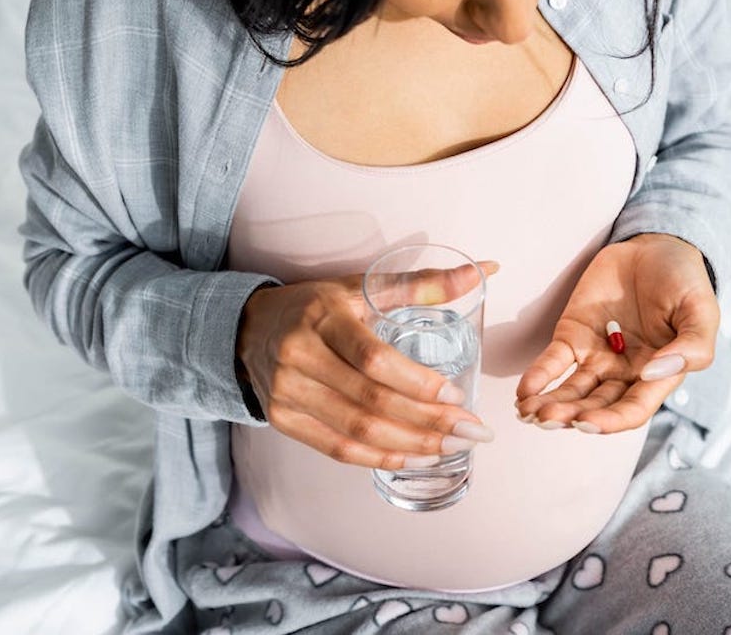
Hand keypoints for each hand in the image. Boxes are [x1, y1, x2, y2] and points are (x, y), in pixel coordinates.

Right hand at [236, 262, 499, 469]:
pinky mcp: (282, 419)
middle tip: (473, 430)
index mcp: (322, 317)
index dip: (418, 382)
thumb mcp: (359, 287)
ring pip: (356, 431)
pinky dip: (379, 458)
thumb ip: (421, 284)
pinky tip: (412, 457)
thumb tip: (483, 271)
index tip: (457, 395)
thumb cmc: (315, 306)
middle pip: (371, 401)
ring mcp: (287, 392)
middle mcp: (299, 356)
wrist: (247, 328)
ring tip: (453, 446)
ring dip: (411, 444)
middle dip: (429, 422)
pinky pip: (336, 449)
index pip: (374, 358)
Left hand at [515, 233, 718, 433]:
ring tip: (527, 413)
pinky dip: (537, 377)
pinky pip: (552, 362)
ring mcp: (595, 356)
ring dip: (548, 404)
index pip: (631, 411)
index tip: (585, 423)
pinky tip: (524, 391)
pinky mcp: (572, 336)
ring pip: (569, 390)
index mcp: (657, 377)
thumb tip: (653, 373)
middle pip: (594, 405)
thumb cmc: (684, 282)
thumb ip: (692, 347)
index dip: (609, 422)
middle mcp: (623, 374)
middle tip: (545, 419)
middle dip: (569, 415)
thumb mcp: (702, 312)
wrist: (653, 247)